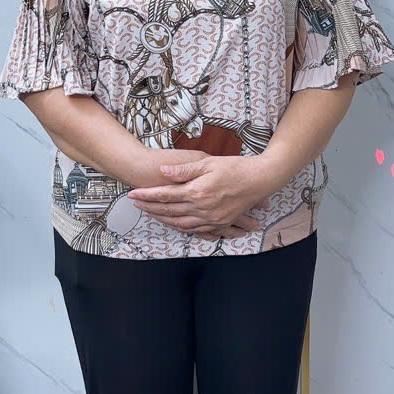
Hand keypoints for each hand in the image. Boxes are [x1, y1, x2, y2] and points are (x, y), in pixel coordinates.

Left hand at [128, 155, 267, 240]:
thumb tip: (163, 170)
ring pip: (180, 223)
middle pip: (168, 211)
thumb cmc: (235, 167)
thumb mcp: (208, 163)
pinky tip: (174, 224)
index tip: (133, 194)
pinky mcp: (219, 223)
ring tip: (150, 214)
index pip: (165, 195)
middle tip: (135, 205)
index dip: (147, 195)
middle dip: (149, 208)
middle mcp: (201, 208)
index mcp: (197, 192)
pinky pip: (195, 230)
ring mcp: (211, 219)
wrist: (260, 180)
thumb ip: (184, 170)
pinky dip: (181, 228)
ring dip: (162, 219)